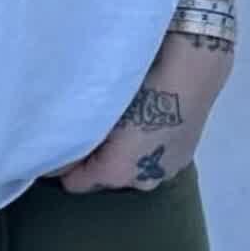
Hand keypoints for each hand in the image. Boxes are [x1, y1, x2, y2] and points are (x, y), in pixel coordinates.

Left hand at [54, 27, 234, 195]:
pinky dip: (143, 145)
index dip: (63, 161)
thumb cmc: (140, 85)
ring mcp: (166, 172)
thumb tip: (55, 150)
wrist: (194, 68)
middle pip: (102, 176)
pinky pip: (149, 158)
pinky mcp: (184, 157)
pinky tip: (145, 118)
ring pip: (127, 167)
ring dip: (119, 151)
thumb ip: (75, 134)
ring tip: (119, 118)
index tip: (60, 136)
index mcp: (116, 173)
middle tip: (90, 122)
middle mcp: (141, 182)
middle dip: (92, 157)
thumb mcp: (100, 107)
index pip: (72, 181)